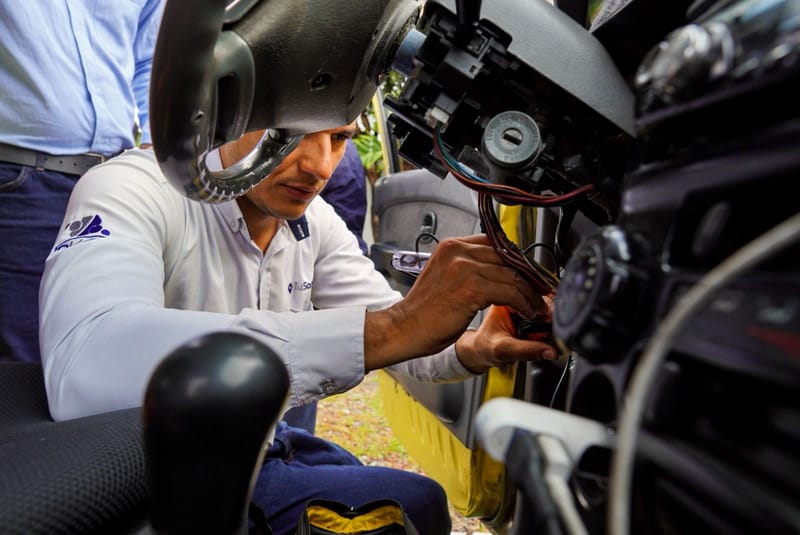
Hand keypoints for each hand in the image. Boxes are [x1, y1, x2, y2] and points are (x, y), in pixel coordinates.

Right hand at [365, 234, 548, 369]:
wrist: (405, 328)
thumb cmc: (425, 310)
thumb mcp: (445, 276)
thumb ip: (468, 266)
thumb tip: (497, 266)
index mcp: (451, 245)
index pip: (496, 244)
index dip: (517, 259)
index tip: (530, 273)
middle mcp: (458, 251)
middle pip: (508, 257)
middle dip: (529, 275)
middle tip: (543, 290)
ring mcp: (465, 267)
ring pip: (512, 275)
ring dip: (530, 293)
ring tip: (538, 306)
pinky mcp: (472, 287)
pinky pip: (509, 292)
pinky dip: (523, 303)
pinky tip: (527, 312)